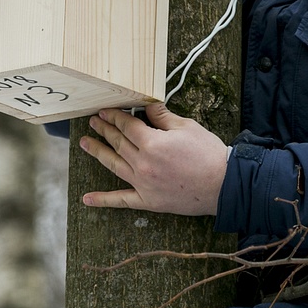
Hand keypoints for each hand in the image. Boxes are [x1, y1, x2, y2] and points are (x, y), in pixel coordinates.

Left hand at [79, 102, 227, 215]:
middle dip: (104, 129)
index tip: (105, 111)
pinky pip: (121, 200)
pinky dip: (104, 200)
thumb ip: (162, 116)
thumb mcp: (186, 127)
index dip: (114, 116)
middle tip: (93, 122)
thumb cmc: (208, 154)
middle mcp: (143, 164)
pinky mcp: (148, 201)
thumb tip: (147, 106)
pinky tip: (88, 198)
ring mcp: (143, 184)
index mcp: (152, 143)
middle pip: (117, 143)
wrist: (223, 185)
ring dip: (97, 152)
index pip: (127, 125)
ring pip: (113, 165)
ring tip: (84, 143)